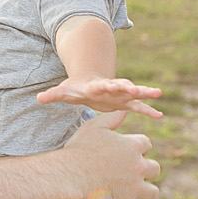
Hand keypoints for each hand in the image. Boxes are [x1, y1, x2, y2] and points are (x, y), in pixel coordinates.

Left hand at [38, 77, 162, 117]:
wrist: (87, 83)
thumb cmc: (75, 88)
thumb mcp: (63, 91)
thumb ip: (53, 95)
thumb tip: (38, 98)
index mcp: (96, 85)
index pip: (101, 84)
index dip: (105, 85)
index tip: (110, 85)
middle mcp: (110, 88)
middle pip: (121, 86)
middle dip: (129, 87)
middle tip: (138, 89)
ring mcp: (119, 94)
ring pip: (134, 93)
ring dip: (144, 93)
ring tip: (158, 94)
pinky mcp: (125, 102)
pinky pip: (138, 106)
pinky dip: (148, 110)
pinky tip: (159, 115)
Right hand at [60, 111, 159, 198]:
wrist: (69, 177)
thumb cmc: (79, 150)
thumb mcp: (94, 127)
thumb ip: (112, 118)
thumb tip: (126, 111)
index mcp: (133, 146)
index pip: (146, 144)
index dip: (139, 147)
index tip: (133, 150)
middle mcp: (139, 167)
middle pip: (154, 168)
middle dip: (147, 170)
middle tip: (137, 173)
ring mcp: (135, 189)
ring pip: (152, 193)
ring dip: (146, 193)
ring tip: (139, 194)